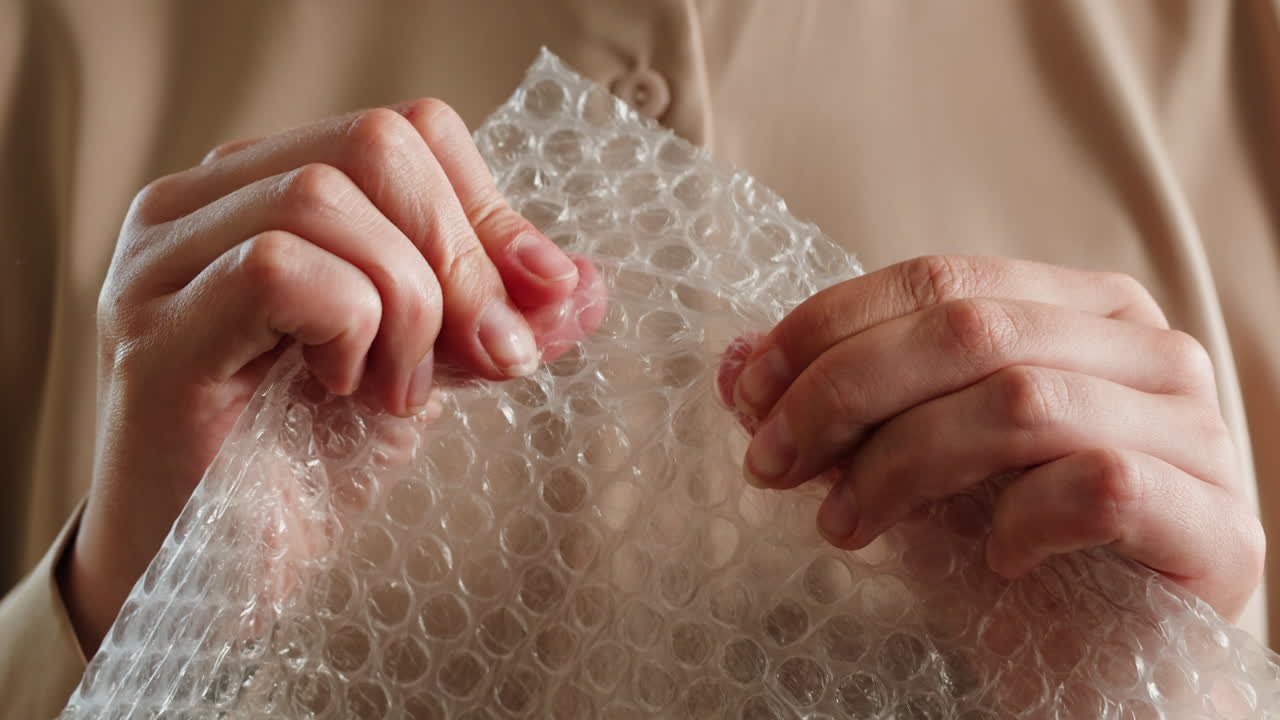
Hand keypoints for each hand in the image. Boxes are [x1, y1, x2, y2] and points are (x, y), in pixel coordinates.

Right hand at [63, 99, 599, 652]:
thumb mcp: (426, 368)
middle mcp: (197, 205)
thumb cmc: (302, 468)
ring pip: (326, 198)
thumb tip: (585, 280)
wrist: (215, 582)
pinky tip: (342, 390)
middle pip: (373, 144)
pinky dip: (347, 328)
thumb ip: (490, 313)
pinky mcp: (155, 333)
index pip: (403, 129)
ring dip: (406, 303)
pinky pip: (278, 269)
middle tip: (486, 354)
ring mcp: (161, 263)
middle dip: (462, 256)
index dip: (489, 208)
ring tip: (397, 388)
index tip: (538, 297)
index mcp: (262, 192)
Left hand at [722, 255, 1263, 620]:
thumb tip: (737, 363)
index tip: (751, 391)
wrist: (1108, 667)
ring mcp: (1196, 435)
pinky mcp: (1217, 525)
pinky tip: (990, 562)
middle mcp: (1148, 352)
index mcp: (1079, 311)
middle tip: (769, 462)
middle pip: (970, 329)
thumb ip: (846, 407)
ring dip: (900, 463)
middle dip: (843, 393)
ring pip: (1021, 402)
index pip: (939, 278)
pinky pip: (1102, 486)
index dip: (829, 326)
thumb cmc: (1010, 555)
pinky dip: (1021, 519)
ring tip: (842, 526)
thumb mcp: (911, 465)